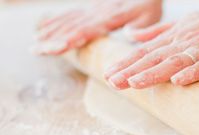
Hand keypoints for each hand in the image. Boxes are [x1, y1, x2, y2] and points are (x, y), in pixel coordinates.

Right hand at [34, 0, 161, 54]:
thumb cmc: (147, 6)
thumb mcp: (148, 16)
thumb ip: (139, 27)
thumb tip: (128, 34)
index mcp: (110, 18)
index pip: (88, 29)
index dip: (72, 38)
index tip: (57, 46)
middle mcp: (97, 14)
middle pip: (71, 26)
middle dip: (52, 39)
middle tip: (35, 50)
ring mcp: (91, 11)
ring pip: (67, 21)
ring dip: (50, 31)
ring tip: (34, 43)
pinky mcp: (90, 10)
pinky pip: (70, 15)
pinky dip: (55, 21)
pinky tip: (43, 26)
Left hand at [104, 3, 198, 89]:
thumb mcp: (179, 24)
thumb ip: (155, 32)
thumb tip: (130, 35)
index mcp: (172, 37)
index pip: (144, 51)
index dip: (126, 63)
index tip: (109, 73)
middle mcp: (182, 42)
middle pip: (154, 58)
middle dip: (132, 71)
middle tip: (113, 82)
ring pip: (174, 62)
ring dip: (154, 73)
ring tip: (135, 83)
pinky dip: (192, 73)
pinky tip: (178, 81)